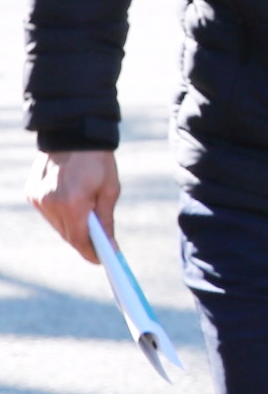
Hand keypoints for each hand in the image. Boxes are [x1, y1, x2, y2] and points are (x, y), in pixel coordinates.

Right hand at [29, 148, 117, 264]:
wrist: (73, 133)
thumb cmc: (97, 160)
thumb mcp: (110, 189)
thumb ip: (106, 219)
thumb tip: (109, 243)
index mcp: (72, 203)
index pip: (79, 239)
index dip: (90, 252)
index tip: (101, 260)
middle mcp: (50, 203)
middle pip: (67, 234)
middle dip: (83, 241)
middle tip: (98, 246)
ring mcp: (37, 199)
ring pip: (56, 225)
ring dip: (71, 227)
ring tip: (87, 226)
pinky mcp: (31, 192)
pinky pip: (48, 212)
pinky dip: (60, 214)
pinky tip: (72, 209)